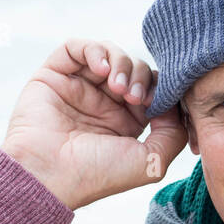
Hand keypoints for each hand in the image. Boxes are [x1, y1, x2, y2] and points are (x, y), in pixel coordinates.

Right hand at [0, 38, 187, 209]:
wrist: (47, 175)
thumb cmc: (97, 174)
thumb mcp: (151, 163)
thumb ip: (174, 134)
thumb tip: (176, 104)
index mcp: (125, 123)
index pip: (152, 89)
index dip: (161, 89)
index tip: (159, 102)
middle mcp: (103, 103)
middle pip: (135, 68)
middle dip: (142, 77)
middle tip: (135, 97)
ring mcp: (78, 87)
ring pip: (110, 54)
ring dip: (122, 64)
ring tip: (118, 88)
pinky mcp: (54, 75)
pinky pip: (77, 47)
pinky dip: (94, 51)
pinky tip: (101, 70)